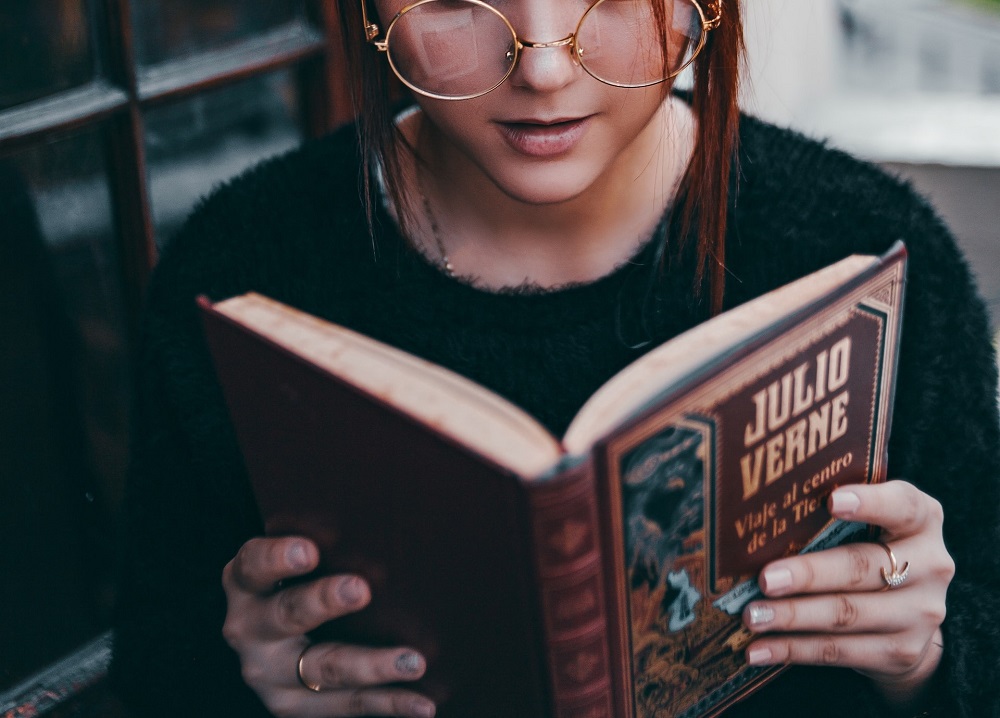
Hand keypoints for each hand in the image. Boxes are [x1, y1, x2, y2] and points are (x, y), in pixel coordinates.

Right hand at [222, 536, 435, 717]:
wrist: (275, 643)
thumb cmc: (304, 577)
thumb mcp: (298, 559)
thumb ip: (327, 545)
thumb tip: (393, 516)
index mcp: (246, 582)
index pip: (254, 565)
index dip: (277, 557)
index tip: (308, 549)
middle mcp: (248, 629)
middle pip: (285, 615)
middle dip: (323, 602)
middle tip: (361, 589)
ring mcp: (268, 674)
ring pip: (322, 669)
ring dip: (371, 665)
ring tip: (413, 660)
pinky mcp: (293, 707)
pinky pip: (347, 706)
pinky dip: (390, 704)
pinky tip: (424, 703)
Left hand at [742, 480, 953, 709]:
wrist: (910, 616)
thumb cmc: (870, 550)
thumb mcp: (869, 524)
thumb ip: (833, 514)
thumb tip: (761, 513)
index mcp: (922, 520)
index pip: (903, 505)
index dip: (869, 502)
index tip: (832, 501)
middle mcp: (930, 565)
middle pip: (862, 567)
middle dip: (809, 574)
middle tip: (766, 579)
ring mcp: (920, 613)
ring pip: (847, 614)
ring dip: (793, 617)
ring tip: (753, 616)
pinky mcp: (901, 651)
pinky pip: (840, 651)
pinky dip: (794, 649)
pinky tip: (759, 649)